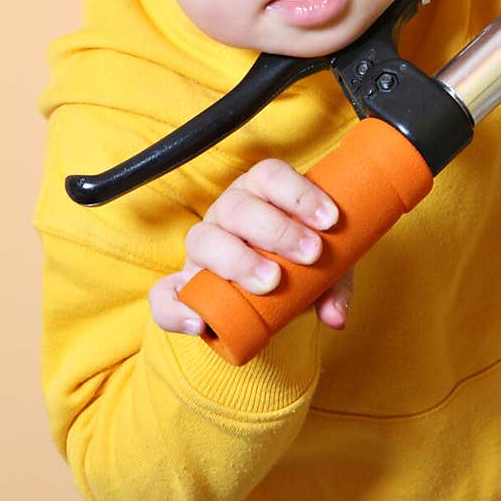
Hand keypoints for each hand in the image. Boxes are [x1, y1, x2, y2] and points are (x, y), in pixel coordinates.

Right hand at [148, 160, 351, 337]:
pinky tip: (199, 324)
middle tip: (310, 254)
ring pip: (203, 239)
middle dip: (277, 230)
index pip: (270, 176)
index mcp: (259, 195)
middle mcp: (225, 214)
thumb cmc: (295, 268)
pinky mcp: (183, 287)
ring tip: (271, 282)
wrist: (266, 300)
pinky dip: (176, 308)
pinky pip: (164, 294)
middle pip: (238, 207)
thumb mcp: (323, 271)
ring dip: (238, 260)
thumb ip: (334, 286)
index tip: (330, 221)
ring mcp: (202, 249)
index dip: (299, 194)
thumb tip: (336, 316)